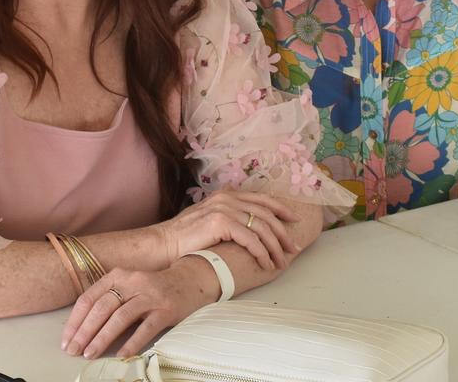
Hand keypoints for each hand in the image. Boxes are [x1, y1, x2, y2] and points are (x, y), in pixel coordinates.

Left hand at [62, 260, 213, 358]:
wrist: (190, 280)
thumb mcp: (127, 287)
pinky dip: (131, 342)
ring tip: (90, 354)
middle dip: (84, 332)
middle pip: (102, 308)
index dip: (75, 321)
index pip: (88, 299)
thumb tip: (81, 330)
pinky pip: (146, 328)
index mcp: (117, 275)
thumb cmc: (152, 289)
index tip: (66, 341)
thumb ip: (107, 300)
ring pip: (120, 316)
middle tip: (74, 351)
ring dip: (102, 337)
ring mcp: (150, 295)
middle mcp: (132, 281)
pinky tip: (121, 355)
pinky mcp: (166, 309)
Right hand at [153, 190, 300, 271]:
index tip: (294, 220)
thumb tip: (240, 219)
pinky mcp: (221, 222)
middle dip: (283, 232)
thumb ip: (224, 214)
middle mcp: (227, 197)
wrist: (163, 245)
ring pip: (261, 227)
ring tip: (281, 262)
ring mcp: (224, 208)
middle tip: (293, 248)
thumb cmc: (183, 238)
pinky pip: (251, 239)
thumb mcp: (206, 218)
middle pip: (266, 213)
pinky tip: (266, 263)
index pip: (261, 199)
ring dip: (275, 246)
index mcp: (226, 195)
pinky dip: (262, 253)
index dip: (280, 209)